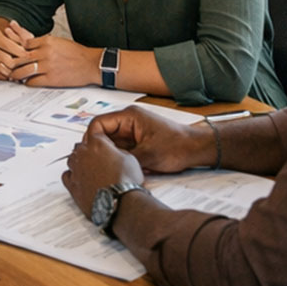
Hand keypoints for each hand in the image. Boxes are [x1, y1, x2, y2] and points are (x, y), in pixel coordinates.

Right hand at [0, 21, 34, 81]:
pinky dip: (12, 76)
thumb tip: (30, 42)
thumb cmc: (2, 34)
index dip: (22, 52)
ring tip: (29, 70)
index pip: (9, 46)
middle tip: (33, 66)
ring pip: (5, 71)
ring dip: (18, 72)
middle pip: (8, 61)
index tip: (32, 55)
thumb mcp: (13, 30)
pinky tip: (19, 73)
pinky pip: (1, 77)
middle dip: (22, 64)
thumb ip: (22, 34)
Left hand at [8, 35, 98, 87]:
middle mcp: (45, 52)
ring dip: (16, 75)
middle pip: (20, 57)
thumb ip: (45, 43)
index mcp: (47, 41)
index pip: (24, 43)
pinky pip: (33, 82)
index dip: (16, 48)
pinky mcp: (51, 79)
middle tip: (7, 66)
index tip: (12, 52)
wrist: (91, 64)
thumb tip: (32, 46)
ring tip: (13, 77)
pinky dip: (27, 83)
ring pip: (23, 71)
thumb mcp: (59, 42)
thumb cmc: (77, 53)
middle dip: (12, 62)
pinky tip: (26, 83)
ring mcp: (47, 66)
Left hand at [62, 131, 145, 216]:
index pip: (94, 134)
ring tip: (89, 169)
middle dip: (89, 151)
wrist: (119, 201)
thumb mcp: (130, 159)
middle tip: (99, 159)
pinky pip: (66, 176)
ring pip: (71, 159)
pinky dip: (71, 176)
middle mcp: (83, 154)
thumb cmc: (125, 181)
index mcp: (97, 143)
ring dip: (79, 162)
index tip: (105, 146)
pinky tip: (78, 178)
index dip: (101, 141)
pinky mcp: (72, 184)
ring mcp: (76, 169)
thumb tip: (115, 154)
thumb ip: (118, 152)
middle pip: (81, 146)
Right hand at [85, 106, 215, 173]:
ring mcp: (132, 131)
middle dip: (99, 149)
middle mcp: (128, 121)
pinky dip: (118, 159)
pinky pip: (121, 149)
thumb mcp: (147, 156)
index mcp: (129, 116)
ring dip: (110, 155)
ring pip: (111, 143)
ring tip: (107, 169)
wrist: (196, 149)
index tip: (90, 156)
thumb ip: (123, 158)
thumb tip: (104, 165)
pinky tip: (120, 169)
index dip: (91, 139)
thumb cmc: (177, 147)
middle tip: (95, 166)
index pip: (98, 123)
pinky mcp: (137, 142)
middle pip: (103, 133)